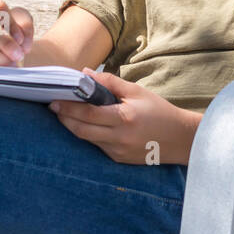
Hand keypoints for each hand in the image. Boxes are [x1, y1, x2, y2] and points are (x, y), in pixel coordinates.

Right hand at [0, 0, 33, 65]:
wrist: (0, 50)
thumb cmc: (8, 32)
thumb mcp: (20, 21)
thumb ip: (25, 24)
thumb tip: (20, 41)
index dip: (13, 25)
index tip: (20, 39)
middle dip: (7, 44)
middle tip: (18, 54)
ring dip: (2, 59)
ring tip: (11, 62)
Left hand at [49, 67, 197, 165]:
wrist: (180, 139)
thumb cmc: (159, 111)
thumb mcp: (136, 91)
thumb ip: (109, 83)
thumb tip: (84, 74)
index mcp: (124, 118)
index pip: (88, 113)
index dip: (68, 107)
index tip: (54, 100)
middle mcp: (119, 138)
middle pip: (81, 130)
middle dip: (64, 118)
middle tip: (53, 107)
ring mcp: (118, 152)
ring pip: (86, 140)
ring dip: (73, 127)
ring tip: (63, 114)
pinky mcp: (118, 159)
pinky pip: (97, 146)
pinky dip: (88, 135)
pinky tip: (84, 125)